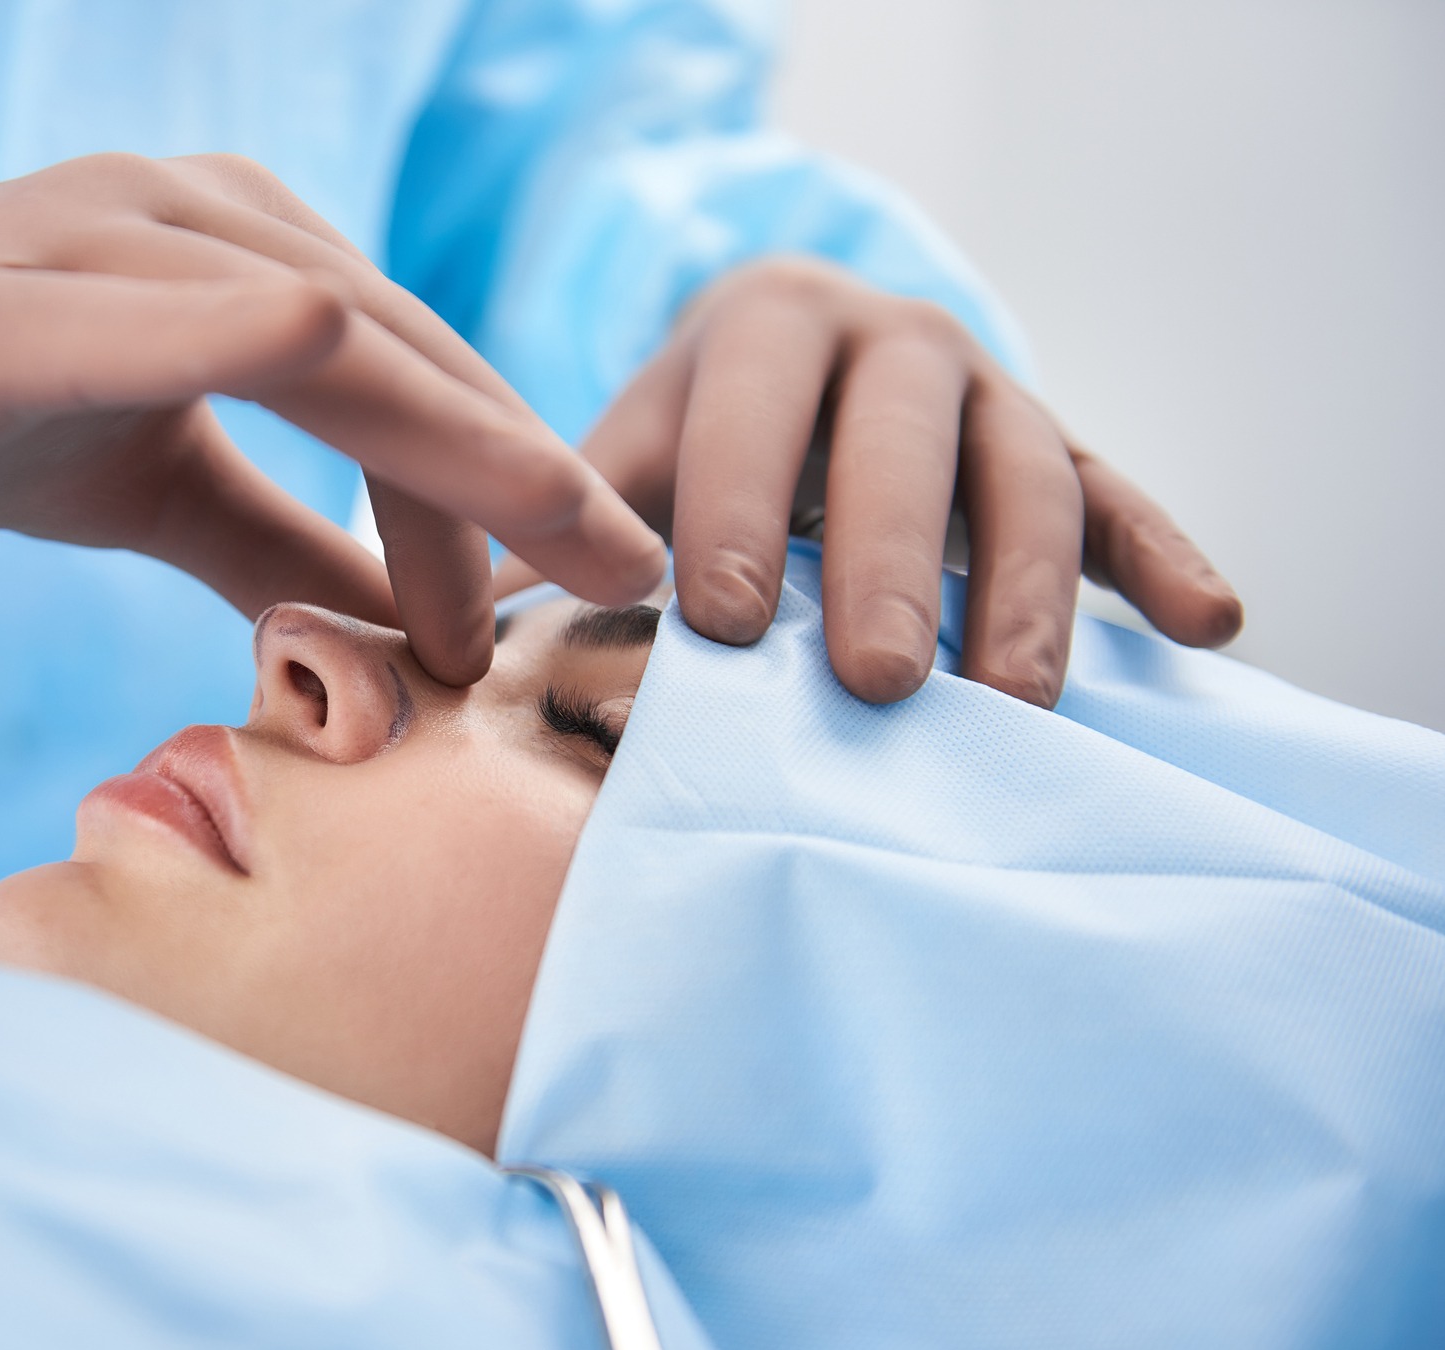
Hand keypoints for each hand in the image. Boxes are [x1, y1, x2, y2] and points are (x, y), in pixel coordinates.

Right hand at [0, 80, 665, 684]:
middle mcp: (203, 221)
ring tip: (541, 555)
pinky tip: (328, 350)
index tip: (604, 591)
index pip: (422, 383)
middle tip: (634, 584)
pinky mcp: (3, 300)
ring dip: (442, 449)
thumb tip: (408, 636)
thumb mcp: (165, 493)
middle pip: (407, 356)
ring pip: (323, 335)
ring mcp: (106, 240)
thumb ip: (287, 549)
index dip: (520, 487)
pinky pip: (157, 311)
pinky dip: (249, 335)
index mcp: (252, 259)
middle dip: (529, 476)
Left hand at [550, 256, 1242, 706]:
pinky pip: (1122, 493)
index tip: (719, 621)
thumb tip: (455, 656)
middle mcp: (893, 338)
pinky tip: (1212, 624)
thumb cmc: (695, 442)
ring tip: (1016, 704)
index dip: (736, 508)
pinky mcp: (1066, 443)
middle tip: (874, 684)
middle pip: (901, 443)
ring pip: (1025, 476)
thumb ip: (562, 539)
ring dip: (1028, 589)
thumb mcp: (625, 462)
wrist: (802, 360)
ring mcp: (994, 387)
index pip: (749, 410)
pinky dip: (1164, 552)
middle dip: (888, 564)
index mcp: (764, 326)